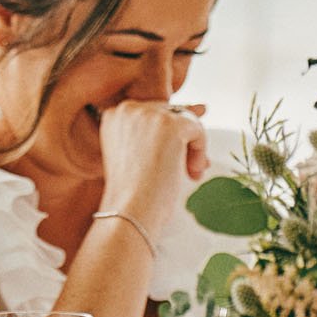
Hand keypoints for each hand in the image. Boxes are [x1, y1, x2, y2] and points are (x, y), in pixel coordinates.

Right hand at [97, 101, 208, 241]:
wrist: (130, 210)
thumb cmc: (134, 192)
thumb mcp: (138, 153)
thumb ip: (158, 131)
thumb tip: (202, 106)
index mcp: (114, 115)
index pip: (152, 112)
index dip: (168, 134)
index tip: (175, 154)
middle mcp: (128, 108)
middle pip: (170, 112)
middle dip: (182, 141)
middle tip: (186, 169)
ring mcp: (149, 114)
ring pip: (186, 119)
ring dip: (192, 147)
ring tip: (189, 173)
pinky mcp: (170, 124)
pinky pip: (197, 129)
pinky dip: (200, 151)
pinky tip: (192, 173)